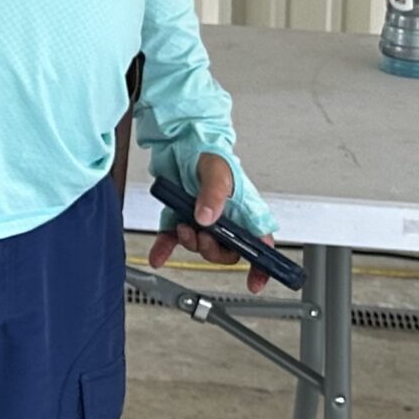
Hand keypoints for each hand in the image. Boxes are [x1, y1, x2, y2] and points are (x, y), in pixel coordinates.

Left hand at [147, 153, 273, 293]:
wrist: (177, 138)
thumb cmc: (206, 150)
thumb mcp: (215, 170)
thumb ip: (213, 195)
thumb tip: (208, 219)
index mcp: (244, 209)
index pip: (260, 243)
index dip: (261, 265)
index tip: (255, 281)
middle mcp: (225, 217)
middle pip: (227, 251)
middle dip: (213, 251)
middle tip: (202, 237)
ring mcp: (201, 218)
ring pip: (200, 246)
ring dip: (190, 243)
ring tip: (182, 227)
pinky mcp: (179, 214)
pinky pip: (172, 238)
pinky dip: (164, 248)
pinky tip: (157, 257)